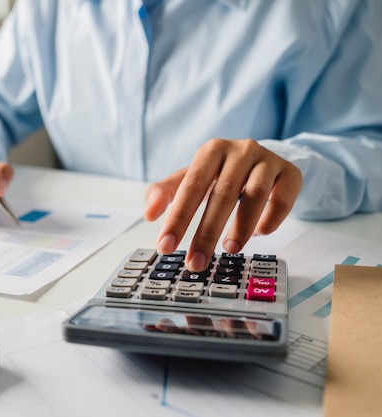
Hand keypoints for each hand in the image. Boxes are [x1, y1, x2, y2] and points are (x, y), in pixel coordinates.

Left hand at [144, 139, 301, 271]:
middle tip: (196, 263)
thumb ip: (165, 192)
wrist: (262, 161)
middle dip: (206, 233)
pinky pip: (283, 197)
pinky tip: (260, 233)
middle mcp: (240, 150)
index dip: (178, 218)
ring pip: (255, 194)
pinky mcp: (290, 173)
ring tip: (229, 249)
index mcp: (211, 151)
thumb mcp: (191, 179)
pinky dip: (271, 218)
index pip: (191, 186)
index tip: (165, 246)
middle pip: (221, 194)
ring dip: (241, 226)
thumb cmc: (220, 174)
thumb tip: (149, 213)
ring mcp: (267, 160)